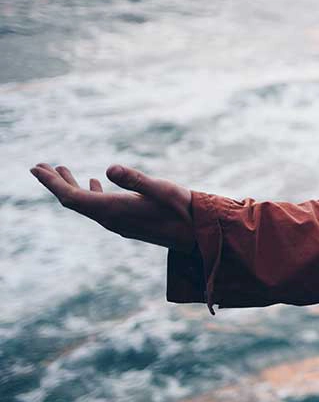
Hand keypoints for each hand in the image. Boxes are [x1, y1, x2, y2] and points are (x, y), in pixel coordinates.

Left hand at [29, 164, 195, 251]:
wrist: (200, 235)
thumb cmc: (184, 209)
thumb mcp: (161, 189)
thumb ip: (135, 179)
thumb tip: (108, 167)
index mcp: (114, 210)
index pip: (72, 198)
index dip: (52, 183)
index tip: (35, 168)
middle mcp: (111, 219)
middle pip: (74, 201)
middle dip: (55, 183)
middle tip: (38, 166)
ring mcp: (119, 223)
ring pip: (85, 204)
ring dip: (70, 187)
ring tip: (59, 169)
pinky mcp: (128, 221)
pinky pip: (99, 207)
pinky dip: (89, 192)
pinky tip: (94, 182)